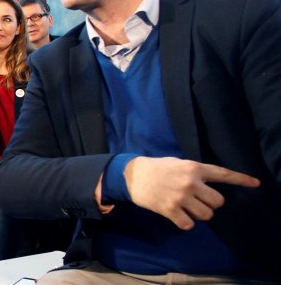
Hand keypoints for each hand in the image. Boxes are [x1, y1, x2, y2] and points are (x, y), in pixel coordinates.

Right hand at [123, 156, 259, 229]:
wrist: (132, 174)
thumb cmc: (157, 168)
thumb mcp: (179, 163)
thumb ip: (195, 172)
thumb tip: (209, 184)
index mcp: (194, 168)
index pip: (223, 174)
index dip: (241, 179)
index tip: (256, 184)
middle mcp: (190, 182)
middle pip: (218, 202)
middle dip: (210, 204)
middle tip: (198, 201)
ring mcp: (181, 196)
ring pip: (206, 215)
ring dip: (199, 215)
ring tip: (187, 209)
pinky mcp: (169, 209)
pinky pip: (188, 224)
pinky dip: (185, 223)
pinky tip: (178, 216)